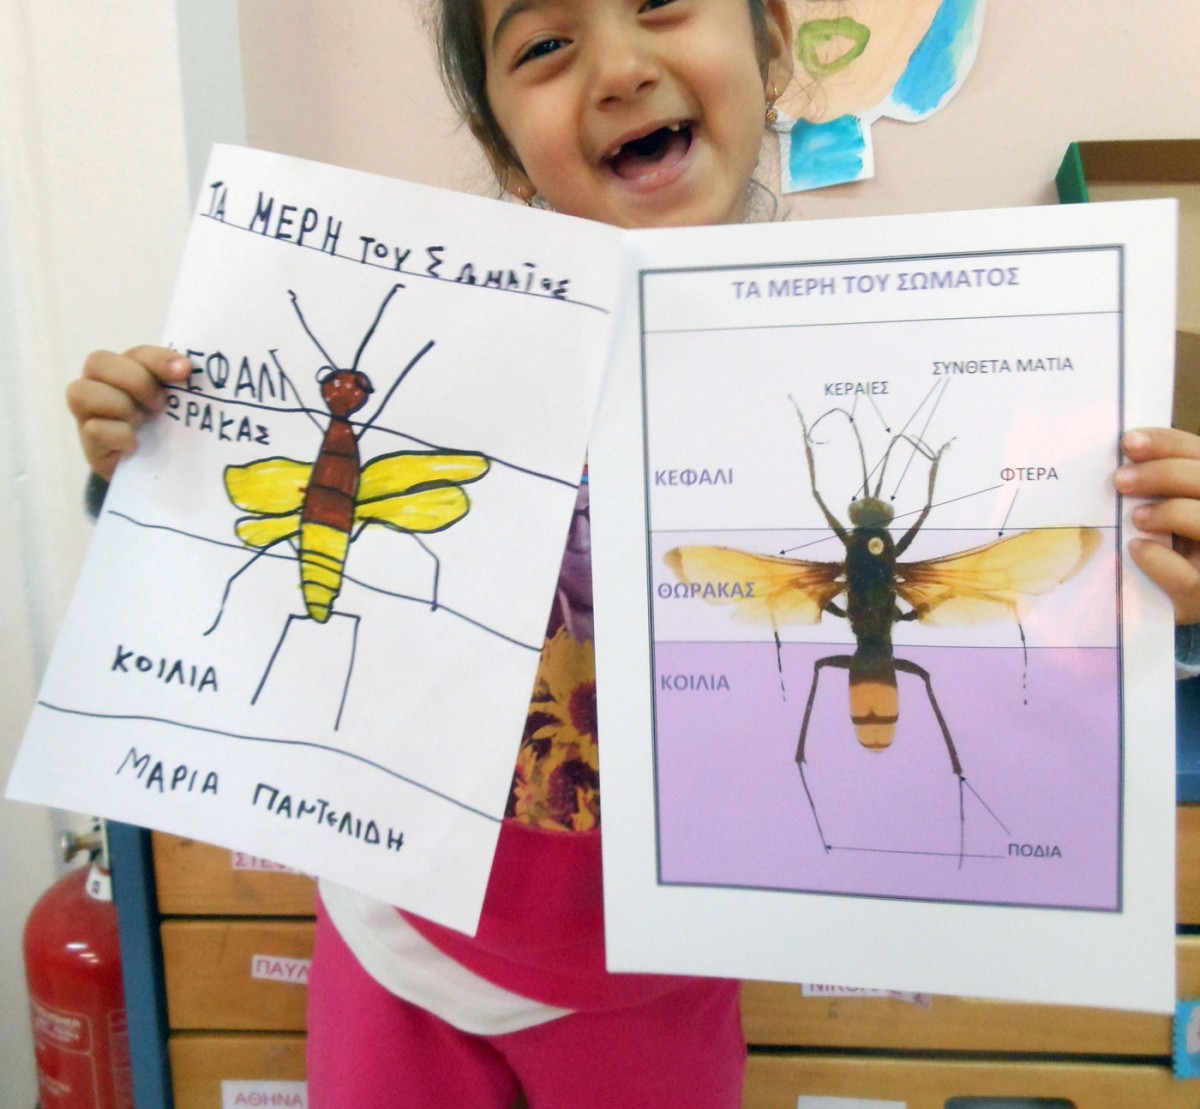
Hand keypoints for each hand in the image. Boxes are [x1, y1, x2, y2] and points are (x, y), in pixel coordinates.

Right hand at [66, 346, 191, 480]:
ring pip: (82, 392)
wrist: (155, 472)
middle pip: (98, 362)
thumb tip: (190, 371)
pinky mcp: (89, 443)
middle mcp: (100, 385)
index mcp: (126, 369)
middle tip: (160, 403)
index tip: (185, 371)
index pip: (136, 353)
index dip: (159, 359)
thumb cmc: (165, 431)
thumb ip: (178, 386)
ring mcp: (88, 413)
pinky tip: (135, 445)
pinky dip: (120, 435)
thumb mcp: (174, 406)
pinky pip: (93, 429)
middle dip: (136, 381)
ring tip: (142, 423)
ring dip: (120, 406)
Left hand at [1114, 427, 1199, 624]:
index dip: (1168, 443)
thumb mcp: (1175, 518)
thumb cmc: (1177, 557)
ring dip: (1168, 512)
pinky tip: (1137, 549)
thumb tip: (1124, 457)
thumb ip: (1164, 490)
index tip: (1128, 442)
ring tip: (1136, 518)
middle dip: (1162, 474)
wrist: (1194, 613)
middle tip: (1119, 480)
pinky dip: (1159, 559)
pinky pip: (1188, 577)